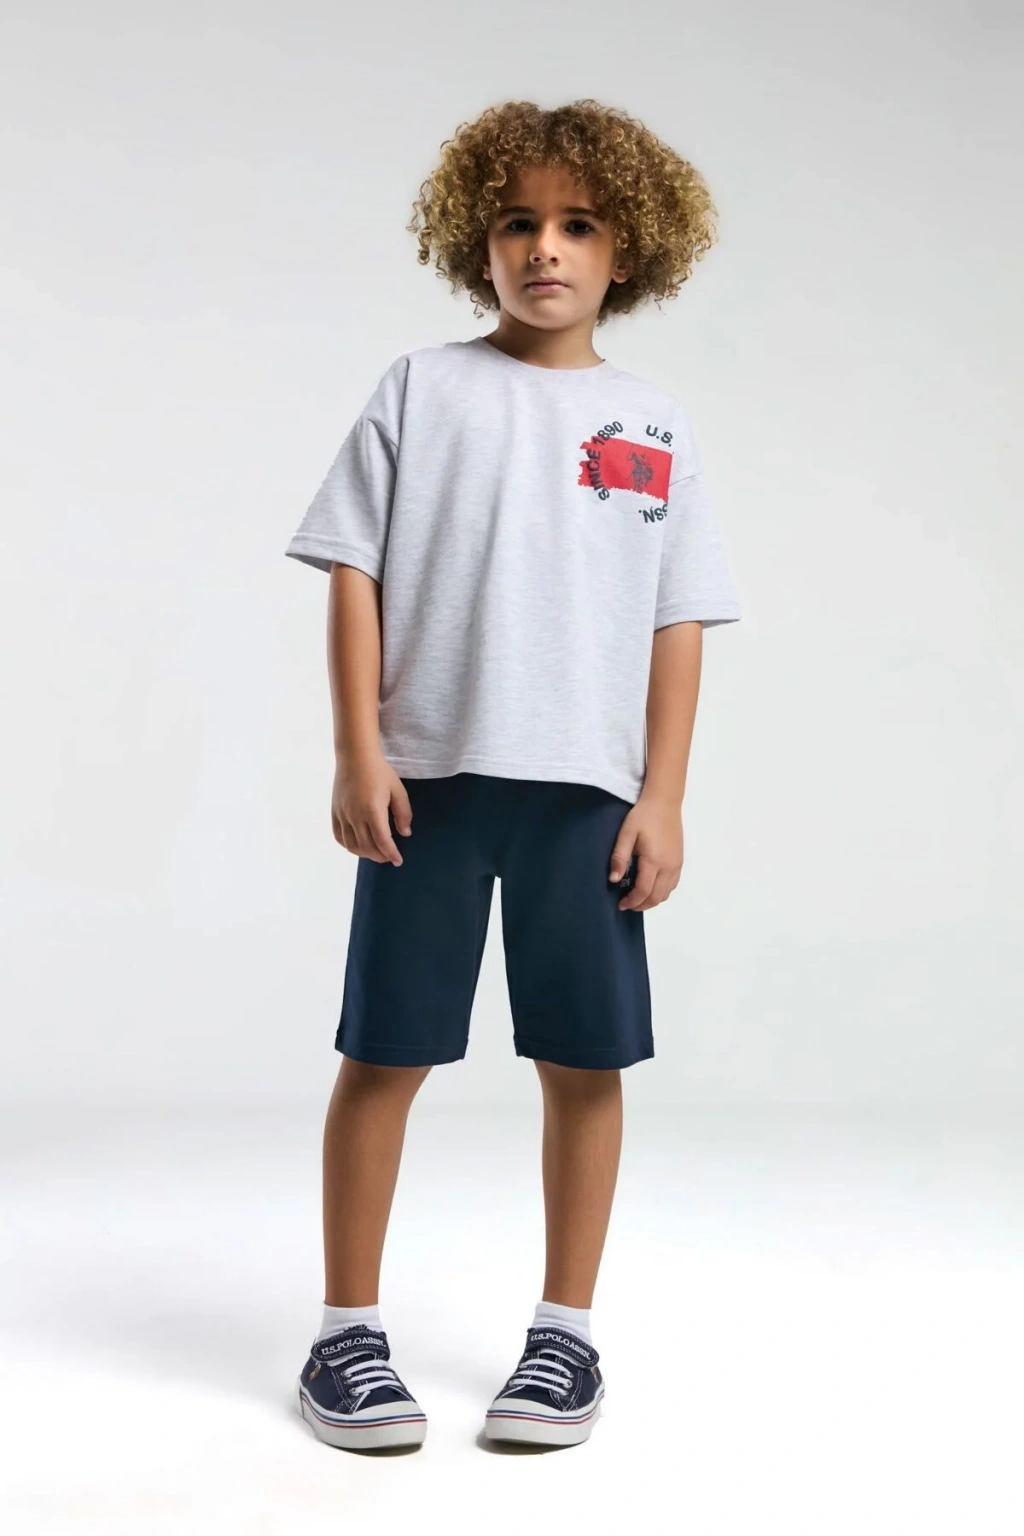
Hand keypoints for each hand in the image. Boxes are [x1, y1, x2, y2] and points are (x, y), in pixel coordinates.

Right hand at [331, 749, 411, 865]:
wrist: (355, 756)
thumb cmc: (379, 771)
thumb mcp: (398, 790)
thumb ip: (403, 813)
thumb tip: (405, 834)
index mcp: (373, 810)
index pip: (382, 841)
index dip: (391, 854)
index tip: (398, 861)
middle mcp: (355, 815)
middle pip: (367, 847)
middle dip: (380, 856)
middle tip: (389, 857)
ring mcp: (342, 815)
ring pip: (352, 845)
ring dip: (365, 854)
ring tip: (376, 852)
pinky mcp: (334, 812)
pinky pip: (339, 836)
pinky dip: (349, 846)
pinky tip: (358, 845)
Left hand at [608, 794, 682, 911]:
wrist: (664, 802)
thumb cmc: (643, 816)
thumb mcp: (626, 834)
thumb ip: (620, 857)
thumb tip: (614, 880)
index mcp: (654, 861)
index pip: (643, 891)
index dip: (632, 901)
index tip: (621, 904)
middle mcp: (669, 866)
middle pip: (656, 897)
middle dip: (641, 905)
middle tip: (627, 904)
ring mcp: (676, 864)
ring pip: (666, 893)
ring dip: (652, 900)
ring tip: (637, 897)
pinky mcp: (680, 861)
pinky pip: (673, 884)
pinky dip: (662, 892)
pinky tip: (651, 886)